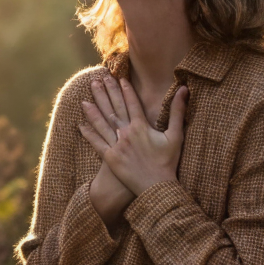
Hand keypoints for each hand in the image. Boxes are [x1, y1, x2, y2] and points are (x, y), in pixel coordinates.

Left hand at [79, 74, 185, 196]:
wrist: (158, 187)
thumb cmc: (168, 162)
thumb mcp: (176, 135)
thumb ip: (177, 111)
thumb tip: (183, 89)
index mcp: (141, 126)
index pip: (131, 103)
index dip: (124, 90)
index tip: (118, 78)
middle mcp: (126, 133)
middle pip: (114, 109)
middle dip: (106, 93)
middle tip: (97, 79)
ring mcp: (117, 145)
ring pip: (102, 124)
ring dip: (93, 110)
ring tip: (83, 99)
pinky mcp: (110, 158)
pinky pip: (96, 143)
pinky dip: (88, 134)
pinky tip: (80, 126)